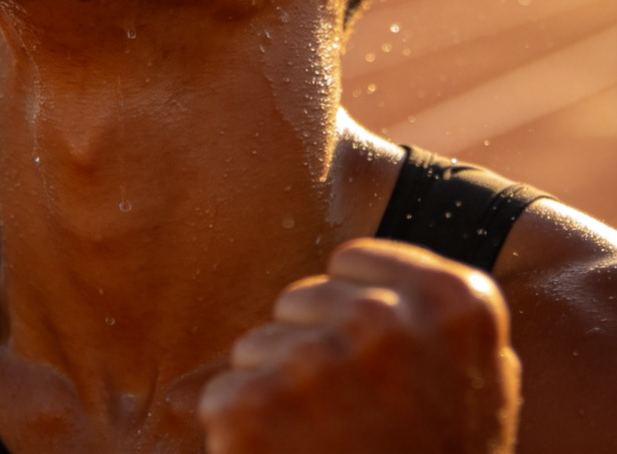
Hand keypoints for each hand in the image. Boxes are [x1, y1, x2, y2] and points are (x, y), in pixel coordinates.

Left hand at [200, 239, 519, 453]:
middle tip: (354, 421)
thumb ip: (428, 309)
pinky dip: (244, 429)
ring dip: (279, 390)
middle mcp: (382, 321)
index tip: (383, 373)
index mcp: (453, 302)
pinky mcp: (251, 405)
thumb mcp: (471, 380)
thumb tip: (364, 262)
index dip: (355, 318)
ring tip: (325, 445)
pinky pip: (227, 390)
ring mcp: (315, 361)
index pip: (351, 263)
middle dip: (313, 351)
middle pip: (302, 299)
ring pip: (260, 342)